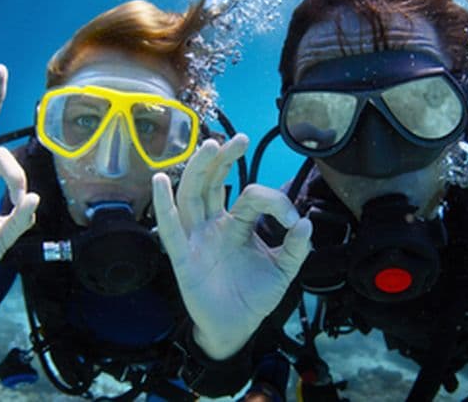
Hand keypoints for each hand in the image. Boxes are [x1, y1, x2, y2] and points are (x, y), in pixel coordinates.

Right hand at [152, 135, 311, 359]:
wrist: (237, 327)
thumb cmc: (255, 295)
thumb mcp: (284, 270)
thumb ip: (296, 247)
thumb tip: (306, 222)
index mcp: (237, 224)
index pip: (250, 197)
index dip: (273, 201)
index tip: (293, 220)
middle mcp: (214, 225)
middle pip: (212, 183)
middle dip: (223, 159)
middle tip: (238, 138)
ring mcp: (196, 239)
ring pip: (192, 197)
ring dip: (198, 170)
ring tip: (209, 146)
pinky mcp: (183, 258)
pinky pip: (171, 230)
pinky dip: (163, 206)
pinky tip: (161, 181)